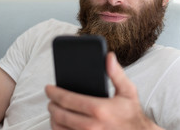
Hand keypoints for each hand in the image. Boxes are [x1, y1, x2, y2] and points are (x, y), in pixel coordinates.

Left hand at [45, 52, 161, 129]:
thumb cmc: (131, 113)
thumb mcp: (128, 90)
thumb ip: (117, 73)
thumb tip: (109, 57)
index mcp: (99, 108)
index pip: (68, 99)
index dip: (54, 93)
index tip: (49, 88)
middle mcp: (91, 125)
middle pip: (60, 114)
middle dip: (51, 104)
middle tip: (50, 99)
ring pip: (59, 128)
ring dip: (53, 118)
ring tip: (54, 110)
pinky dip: (59, 129)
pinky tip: (61, 123)